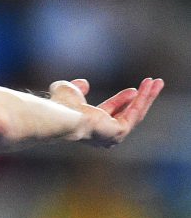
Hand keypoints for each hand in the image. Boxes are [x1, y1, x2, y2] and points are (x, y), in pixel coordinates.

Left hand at [48, 77, 163, 147]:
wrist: (62, 115)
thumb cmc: (60, 105)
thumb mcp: (68, 90)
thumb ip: (76, 88)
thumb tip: (84, 83)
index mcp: (91, 126)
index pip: (110, 112)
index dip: (121, 100)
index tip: (133, 90)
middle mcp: (104, 134)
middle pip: (128, 114)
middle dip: (142, 99)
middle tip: (153, 85)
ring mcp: (113, 135)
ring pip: (136, 113)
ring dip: (148, 96)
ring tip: (158, 82)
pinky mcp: (120, 132)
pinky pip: (136, 112)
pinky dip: (144, 98)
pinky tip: (150, 86)